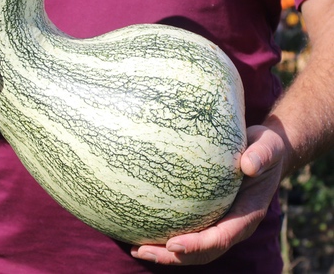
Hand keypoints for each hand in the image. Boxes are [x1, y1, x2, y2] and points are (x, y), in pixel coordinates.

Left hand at [131, 125, 284, 264]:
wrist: (266, 152)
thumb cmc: (265, 148)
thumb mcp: (267, 147)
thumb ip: (262, 155)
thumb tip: (249, 164)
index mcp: (248, 214)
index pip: (221, 238)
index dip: (198, 245)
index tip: (173, 244)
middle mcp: (233, 224)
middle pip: (203, 251)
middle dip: (173, 257)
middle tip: (142, 251)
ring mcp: (221, 221)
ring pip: (193, 246)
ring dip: (165, 252)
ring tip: (136, 249)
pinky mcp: (210, 213)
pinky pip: (189, 228)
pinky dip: (166, 233)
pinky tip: (143, 226)